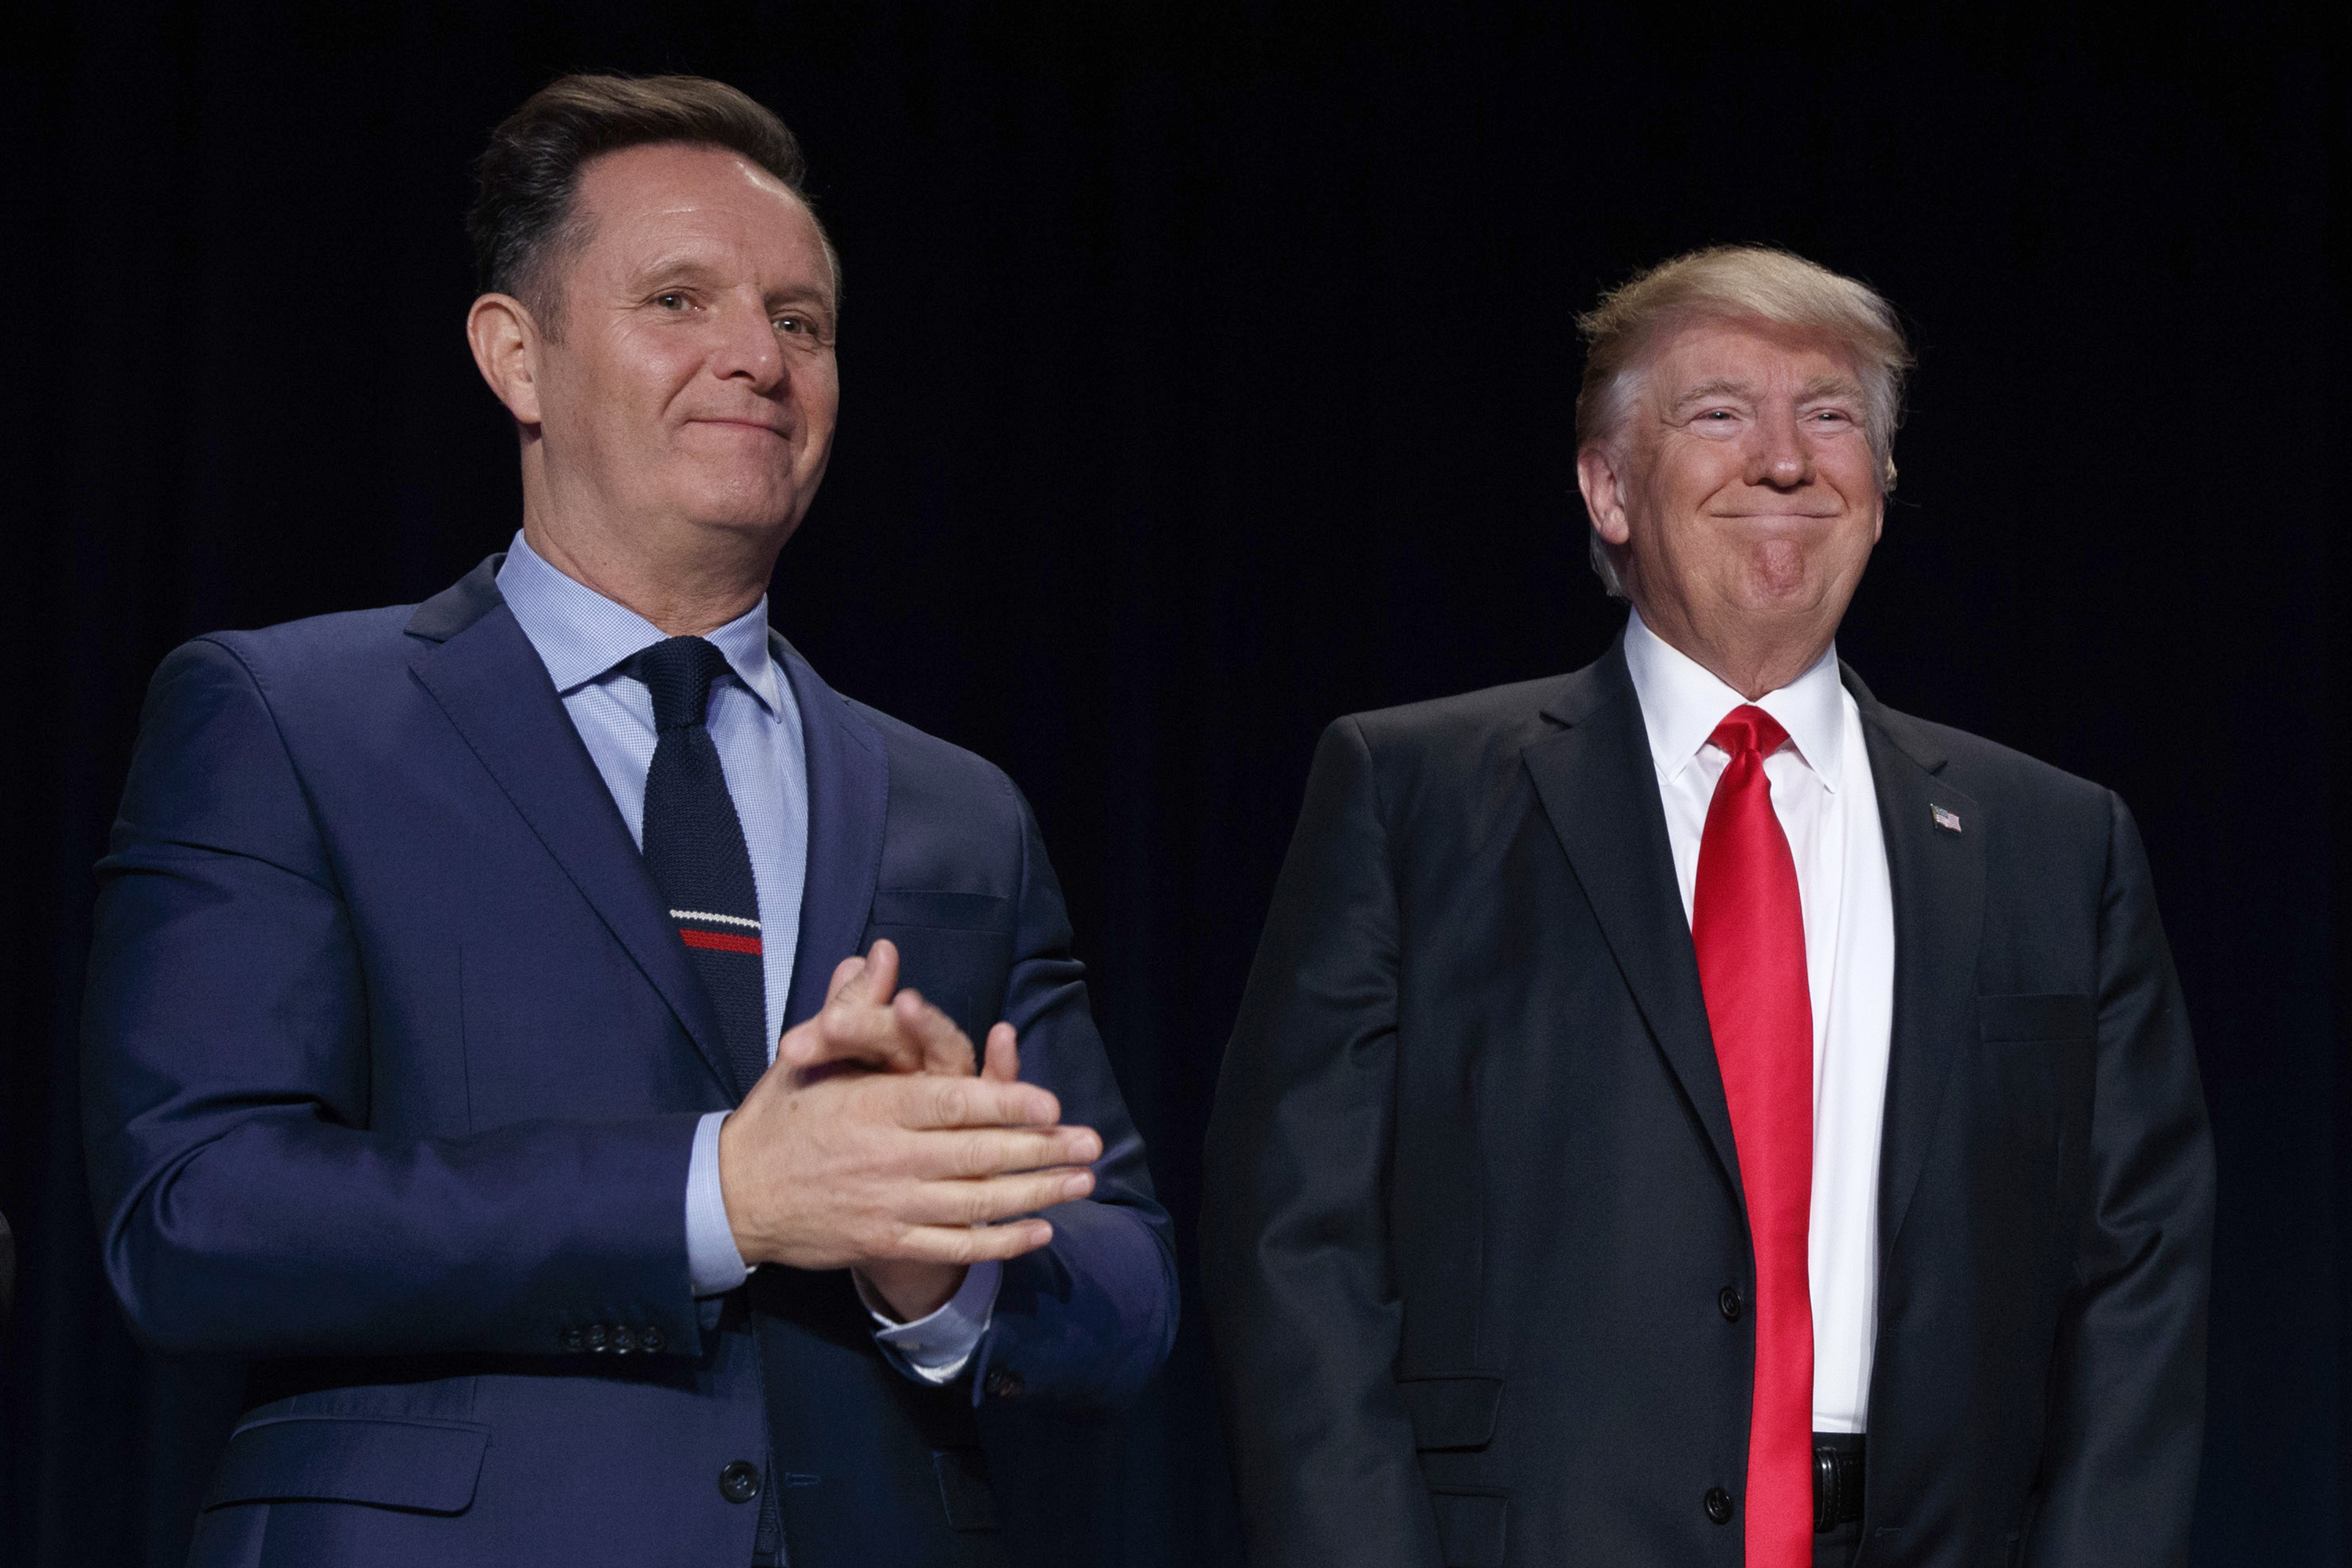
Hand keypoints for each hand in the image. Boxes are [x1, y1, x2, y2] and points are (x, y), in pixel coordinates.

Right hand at [719, 945, 1099, 1316]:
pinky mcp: (887, 1242)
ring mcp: (890, 1205)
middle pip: (977, 1155)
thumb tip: (879, 955)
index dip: (1006, 1104)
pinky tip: (1039, 1230)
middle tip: (1090, 1143)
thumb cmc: (778, 1116)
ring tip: (1081, 1182)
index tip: (1052, 1103)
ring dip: (1035, 1194)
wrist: (733, 1196)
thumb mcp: (809, 1055)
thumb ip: (854, 1007)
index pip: (951, 1104)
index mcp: (872, 1106)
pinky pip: (953, 1246)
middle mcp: (887, 1158)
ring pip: (975, 1203)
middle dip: (1041, 1150)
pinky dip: (1000, 1242)